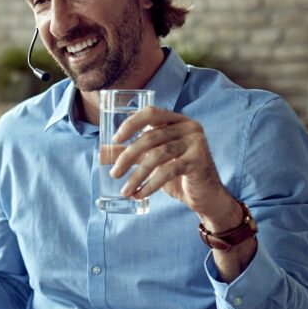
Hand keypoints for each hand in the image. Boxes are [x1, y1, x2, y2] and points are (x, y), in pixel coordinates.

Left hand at [110, 107, 239, 227]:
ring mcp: (196, 142)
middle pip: (150, 137)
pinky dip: (151, 184)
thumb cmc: (177, 175)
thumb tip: (102, 154)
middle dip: (128, 157)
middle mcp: (189, 127)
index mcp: (177, 120)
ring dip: (137, 175)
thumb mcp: (152, 161)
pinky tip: (140, 194)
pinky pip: (168, 171)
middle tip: (114, 173)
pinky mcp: (199, 160)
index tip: (116, 139)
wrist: (205, 195)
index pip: (151, 113)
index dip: (131, 123)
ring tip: (125, 190)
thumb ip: (132, 154)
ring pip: (158, 155)